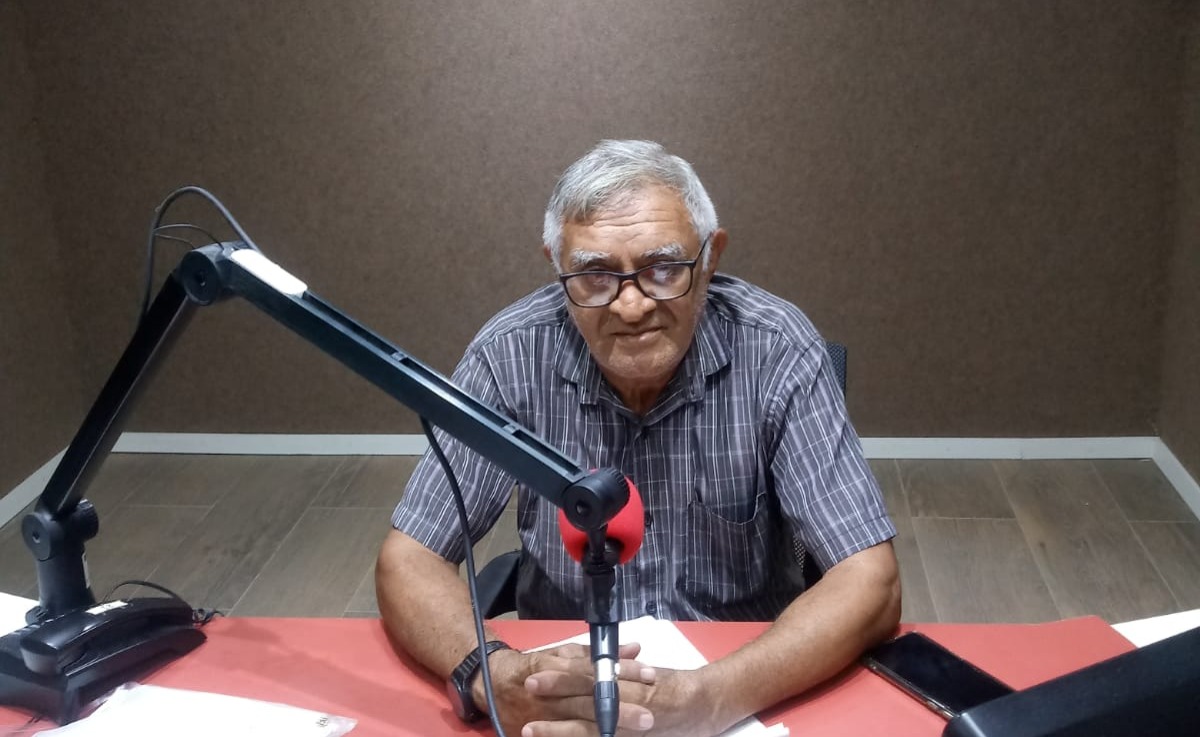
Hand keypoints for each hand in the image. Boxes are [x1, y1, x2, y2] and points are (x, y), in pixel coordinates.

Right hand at [476, 642, 655, 736]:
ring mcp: (546, 716)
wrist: (490, 682)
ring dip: (609, 728)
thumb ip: (596, 654)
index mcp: (557, 667)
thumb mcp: (561, 654)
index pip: (594, 670)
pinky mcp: (539, 733)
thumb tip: (634, 648)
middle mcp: (551, 693)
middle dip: (619, 708)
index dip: (621, 673)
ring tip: (638, 731)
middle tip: (649, 714)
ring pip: (581, 723)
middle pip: (590, 701)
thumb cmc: (532, 666)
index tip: (650, 675)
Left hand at [523, 663, 725, 736]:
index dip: (561, 676)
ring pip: (591, 729)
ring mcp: (630, 727)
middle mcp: (629, 704)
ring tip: (530, 729)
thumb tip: (589, 662)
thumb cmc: (675, 686)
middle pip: (586, 702)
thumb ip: (619, 669)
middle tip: (525, 695)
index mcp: (629, 681)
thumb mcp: (646, 672)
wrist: (708, 706)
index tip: (534, 674)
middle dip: (555, 700)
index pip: (590, 676)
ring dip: (559, 730)